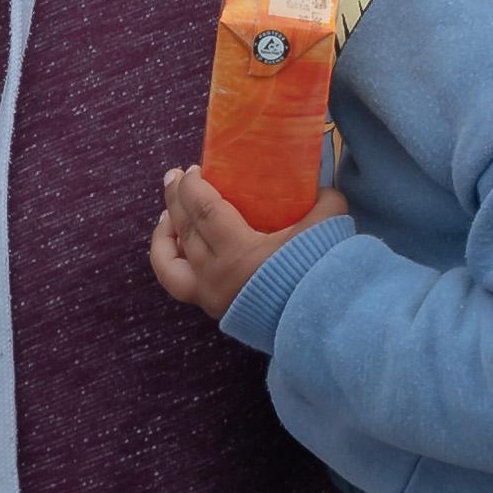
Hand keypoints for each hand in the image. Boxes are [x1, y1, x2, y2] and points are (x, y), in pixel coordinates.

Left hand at [151, 164, 324, 316]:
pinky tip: (174, 246)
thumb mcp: (327, 227)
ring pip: (170, 260)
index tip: (193, 170)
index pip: (203, 209)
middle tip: (173, 177)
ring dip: (165, 231)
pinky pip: (178, 283)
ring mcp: (210, 295)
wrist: (325, 323)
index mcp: (239, 251)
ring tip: (167, 212)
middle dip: (176, 199)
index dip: (192, 186)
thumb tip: (318, 185)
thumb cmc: (321, 272)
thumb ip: (322, 200)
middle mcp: (215, 274)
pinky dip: (169, 261)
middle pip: (184, 229)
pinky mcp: (213, 307)